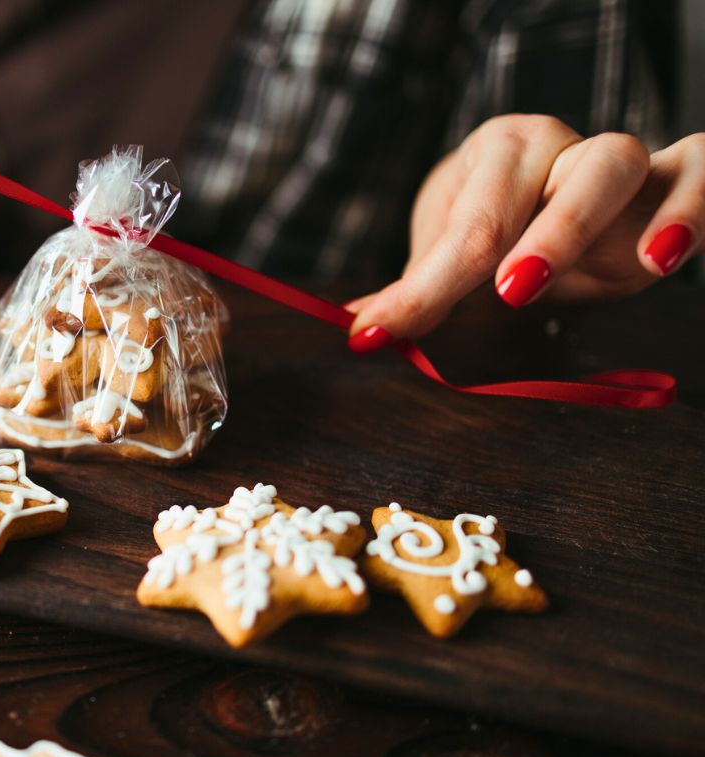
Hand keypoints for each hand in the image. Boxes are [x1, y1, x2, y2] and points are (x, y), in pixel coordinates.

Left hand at [346, 114, 703, 351]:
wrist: (561, 191)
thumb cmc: (503, 222)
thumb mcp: (454, 250)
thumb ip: (420, 289)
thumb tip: (361, 329)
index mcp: (495, 155)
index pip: (464, 226)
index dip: (421, 289)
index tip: (374, 334)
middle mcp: (553, 146)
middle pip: (528, 183)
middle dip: (515, 241)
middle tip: (504, 292)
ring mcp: (614, 161)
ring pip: (612, 164)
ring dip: (582, 222)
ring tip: (557, 279)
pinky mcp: (671, 181)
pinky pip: (697, 172)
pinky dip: (688, 210)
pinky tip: (661, 260)